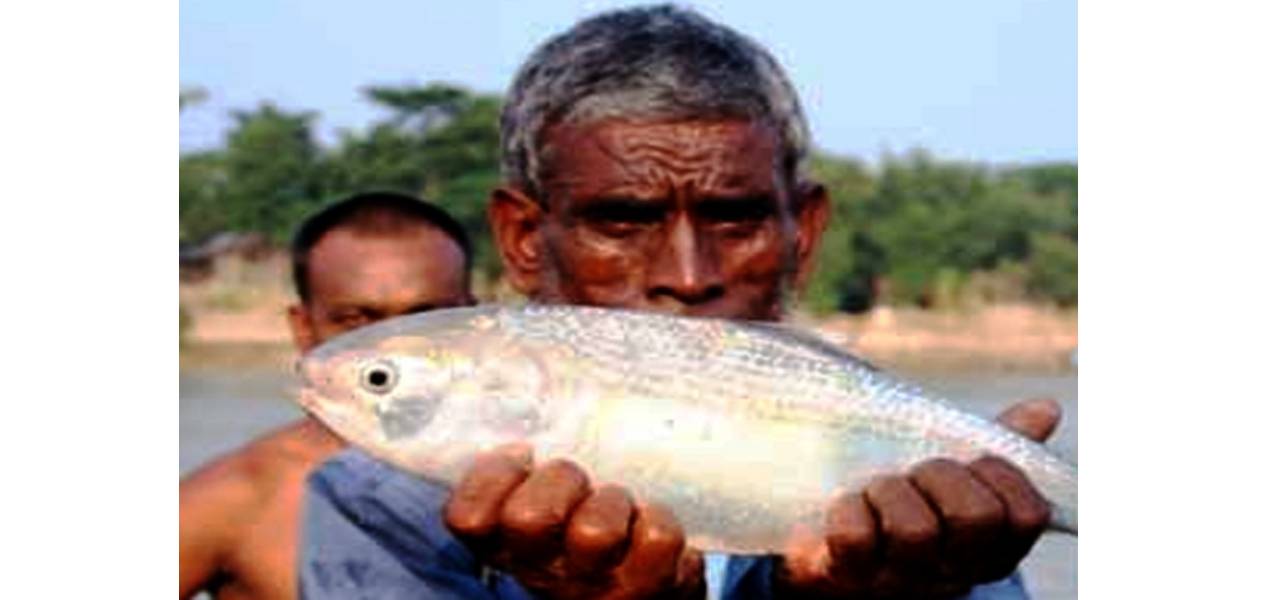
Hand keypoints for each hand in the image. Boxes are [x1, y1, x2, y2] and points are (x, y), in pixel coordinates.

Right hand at [444, 445, 704, 599]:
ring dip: (615, 503)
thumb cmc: (586, 530)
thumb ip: (530, 465)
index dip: (492, 478)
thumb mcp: (545, 501)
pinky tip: (653, 526)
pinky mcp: (653, 588)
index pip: (467, 518)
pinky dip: (661, 519)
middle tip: (582, 484)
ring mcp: (596, 584)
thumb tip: (531, 389)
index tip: (524, 454)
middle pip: (529, 519)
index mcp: (507, 544)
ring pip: (596, 532)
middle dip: (562, 481)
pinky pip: (657, 536)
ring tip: (624, 509)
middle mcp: (544, 571)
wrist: (647, 588)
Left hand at [776, 398, 1061, 597]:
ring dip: (891, 490)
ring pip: (915, 530)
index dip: (1000, 473)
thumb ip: (1000, 445)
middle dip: (943, 476)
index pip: (1027, 513)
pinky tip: (848, 505)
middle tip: (917, 472)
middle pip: (974, 517)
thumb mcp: (956, 478)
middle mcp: (953, 572)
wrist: (836, 551)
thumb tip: (1047, 408)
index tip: (972, 461)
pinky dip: (848, 509)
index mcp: (991, 549)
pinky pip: (854, 538)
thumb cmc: (908, 505)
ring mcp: (901, 579)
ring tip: (877, 488)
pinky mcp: (849, 576)